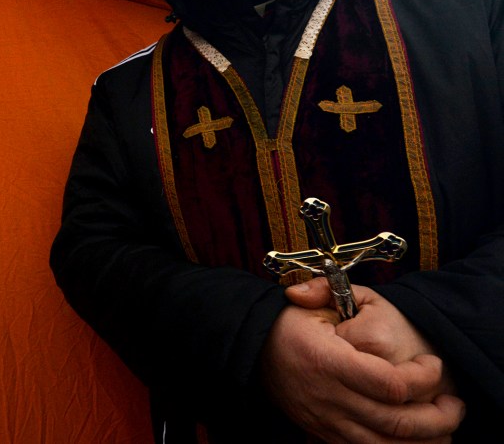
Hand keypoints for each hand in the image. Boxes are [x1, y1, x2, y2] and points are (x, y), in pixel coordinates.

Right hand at [261, 302, 464, 441]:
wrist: (254, 355)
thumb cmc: (286, 328)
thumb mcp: (307, 303)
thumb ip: (326, 289)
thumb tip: (327, 282)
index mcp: (328, 362)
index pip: (390, 385)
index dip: (422, 378)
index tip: (432, 365)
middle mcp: (329, 398)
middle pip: (397, 422)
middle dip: (438, 416)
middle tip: (453, 404)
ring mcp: (328, 421)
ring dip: (425, 441)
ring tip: (444, 425)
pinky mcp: (326, 435)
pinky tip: (416, 439)